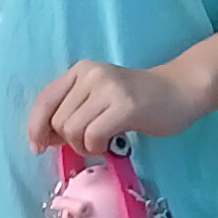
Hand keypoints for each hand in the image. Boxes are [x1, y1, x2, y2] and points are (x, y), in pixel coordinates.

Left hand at [30, 58, 186, 152]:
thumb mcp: (99, 98)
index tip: (38, 147)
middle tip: (90, 143)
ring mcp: (108, 88)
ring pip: (72, 130)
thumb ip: (73, 111)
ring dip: (84, 147)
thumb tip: (44, 139)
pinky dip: (97, 147)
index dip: (36, 126)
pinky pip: (93, 136)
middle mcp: (91, 74)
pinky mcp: (125, 106)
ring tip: (102, 143)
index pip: (44, 100)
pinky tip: (111, 144)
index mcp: (80, 70)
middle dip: (68, 141)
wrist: (181, 91)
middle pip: (57, 120)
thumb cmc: (139, 101)